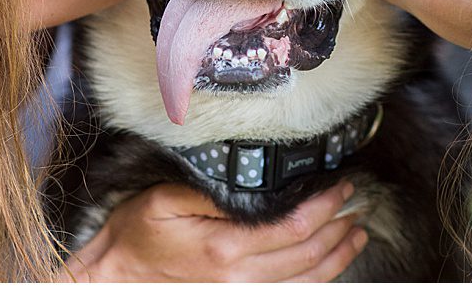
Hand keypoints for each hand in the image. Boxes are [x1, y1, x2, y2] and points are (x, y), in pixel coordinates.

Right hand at [65, 181, 367, 281]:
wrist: (114, 277)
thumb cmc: (136, 236)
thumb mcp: (168, 200)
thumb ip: (214, 195)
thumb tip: (256, 188)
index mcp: (225, 248)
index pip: (294, 227)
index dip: (325, 208)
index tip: (342, 189)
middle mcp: (238, 278)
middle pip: (308, 256)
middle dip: (339, 229)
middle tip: (357, 206)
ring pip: (305, 282)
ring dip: (337, 259)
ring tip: (356, 237)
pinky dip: (315, 281)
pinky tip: (327, 267)